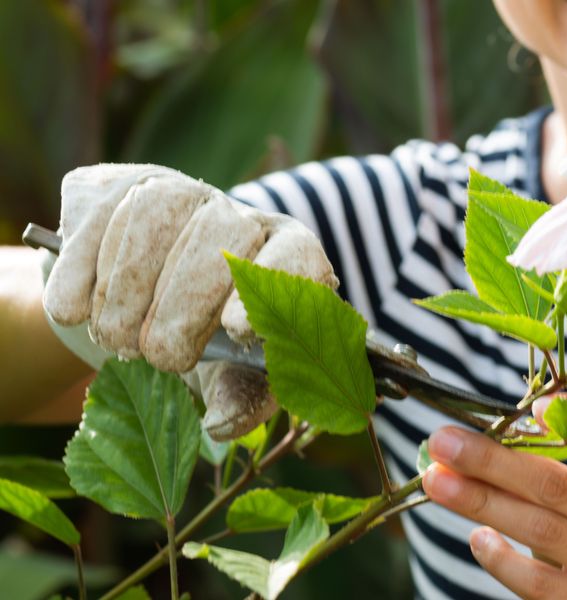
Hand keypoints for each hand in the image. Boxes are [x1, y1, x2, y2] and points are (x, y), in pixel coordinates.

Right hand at [43, 164, 337, 438]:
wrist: (147, 301)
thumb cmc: (207, 340)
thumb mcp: (231, 372)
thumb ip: (240, 396)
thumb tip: (221, 424)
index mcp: (286, 257)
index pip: (297, 255)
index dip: (269, 289)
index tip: (238, 331)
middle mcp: (240, 214)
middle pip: (221, 234)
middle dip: (183, 303)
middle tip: (159, 357)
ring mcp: (181, 191)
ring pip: (156, 212)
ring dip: (127, 288)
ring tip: (115, 340)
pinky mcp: (120, 184)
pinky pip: (100, 210)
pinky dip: (80, 267)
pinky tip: (73, 308)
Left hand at [421, 420, 566, 598]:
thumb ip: (559, 460)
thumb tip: (477, 437)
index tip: (533, 408)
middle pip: (558, 486)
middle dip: (492, 461)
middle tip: (444, 442)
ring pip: (541, 530)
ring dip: (481, 502)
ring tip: (437, 481)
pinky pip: (539, 584)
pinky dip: (501, 558)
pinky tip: (476, 536)